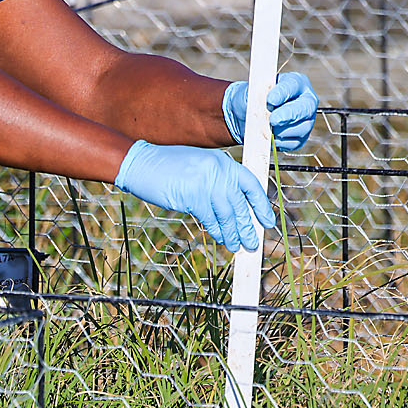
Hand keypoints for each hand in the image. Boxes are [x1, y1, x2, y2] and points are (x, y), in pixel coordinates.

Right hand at [115, 140, 276, 251]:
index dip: (261, 205)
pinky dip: (217, 231)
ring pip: (226, 214)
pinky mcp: (192, 196)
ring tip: (237, 246)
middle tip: (252, 242)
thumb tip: (235, 206)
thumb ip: (217, 180)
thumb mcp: (199, 166)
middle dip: (247, 226)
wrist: (141, 163)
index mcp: (222, 161)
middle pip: (239, 203)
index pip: (250, 184)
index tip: (267, 222)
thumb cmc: (167, 167)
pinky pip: (210, 218)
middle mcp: (217, 170)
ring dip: (233, 232)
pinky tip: (221, 239)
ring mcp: (205, 183)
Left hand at [223, 72, 318, 150]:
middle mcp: (306, 100)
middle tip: (273, 120)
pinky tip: (269, 138)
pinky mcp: (301, 137)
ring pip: (300, 129)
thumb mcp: (250, 93)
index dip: (282, 93)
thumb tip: (263, 108)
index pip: (293, 85)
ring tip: (265, 128)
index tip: (270, 100)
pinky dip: (279, 142)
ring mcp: (306, 120)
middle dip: (288, 115)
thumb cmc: (252, 99)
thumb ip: (257, 97)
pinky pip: (293, 143)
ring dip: (280, 131)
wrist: (248, 116)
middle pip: (304, 108)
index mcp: (295, 82)